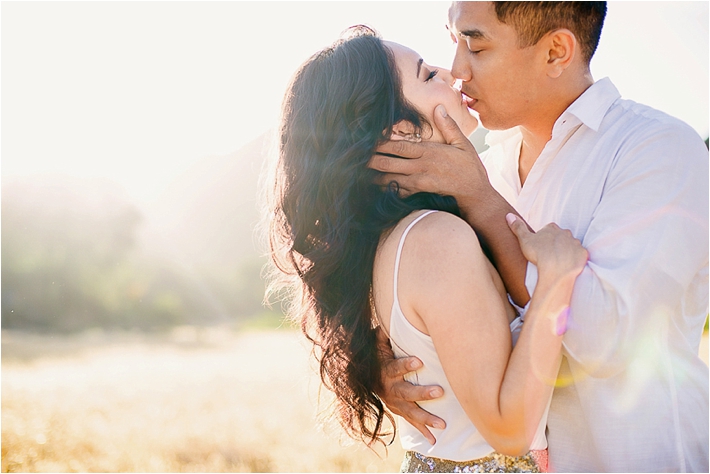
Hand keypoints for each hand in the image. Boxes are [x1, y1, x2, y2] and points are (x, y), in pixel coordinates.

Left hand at [368, 105, 491, 209]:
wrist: (476, 194)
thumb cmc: (470, 168)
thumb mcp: (462, 143)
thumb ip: (448, 126)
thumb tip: (439, 107)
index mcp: (429, 152)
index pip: (401, 146)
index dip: (382, 143)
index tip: (369, 140)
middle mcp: (421, 167)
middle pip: (391, 162)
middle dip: (372, 159)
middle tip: (355, 157)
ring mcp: (420, 182)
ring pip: (392, 178)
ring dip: (375, 175)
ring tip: (360, 172)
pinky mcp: (421, 193)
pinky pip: (400, 191)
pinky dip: (387, 188)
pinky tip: (376, 187)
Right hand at [375, 327, 445, 443]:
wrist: (365, 376)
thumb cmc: (378, 354)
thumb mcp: (377, 342)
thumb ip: (383, 333)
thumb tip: (389, 316)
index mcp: (384, 370)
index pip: (395, 367)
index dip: (406, 365)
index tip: (419, 361)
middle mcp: (388, 388)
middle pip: (405, 392)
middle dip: (422, 393)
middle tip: (439, 392)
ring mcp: (393, 402)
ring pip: (410, 412)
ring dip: (426, 418)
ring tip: (442, 424)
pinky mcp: (398, 410)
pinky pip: (411, 422)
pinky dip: (422, 432)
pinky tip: (435, 441)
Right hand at [506, 214, 587, 280]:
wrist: (556, 270)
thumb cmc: (539, 254)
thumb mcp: (524, 240)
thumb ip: (518, 227)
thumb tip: (509, 215)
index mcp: (552, 228)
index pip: (548, 229)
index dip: (544, 237)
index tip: (540, 246)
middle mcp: (566, 233)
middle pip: (561, 236)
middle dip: (556, 242)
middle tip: (548, 253)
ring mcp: (575, 243)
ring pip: (571, 245)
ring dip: (566, 250)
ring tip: (558, 261)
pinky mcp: (583, 254)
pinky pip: (580, 255)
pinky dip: (575, 259)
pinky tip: (568, 265)